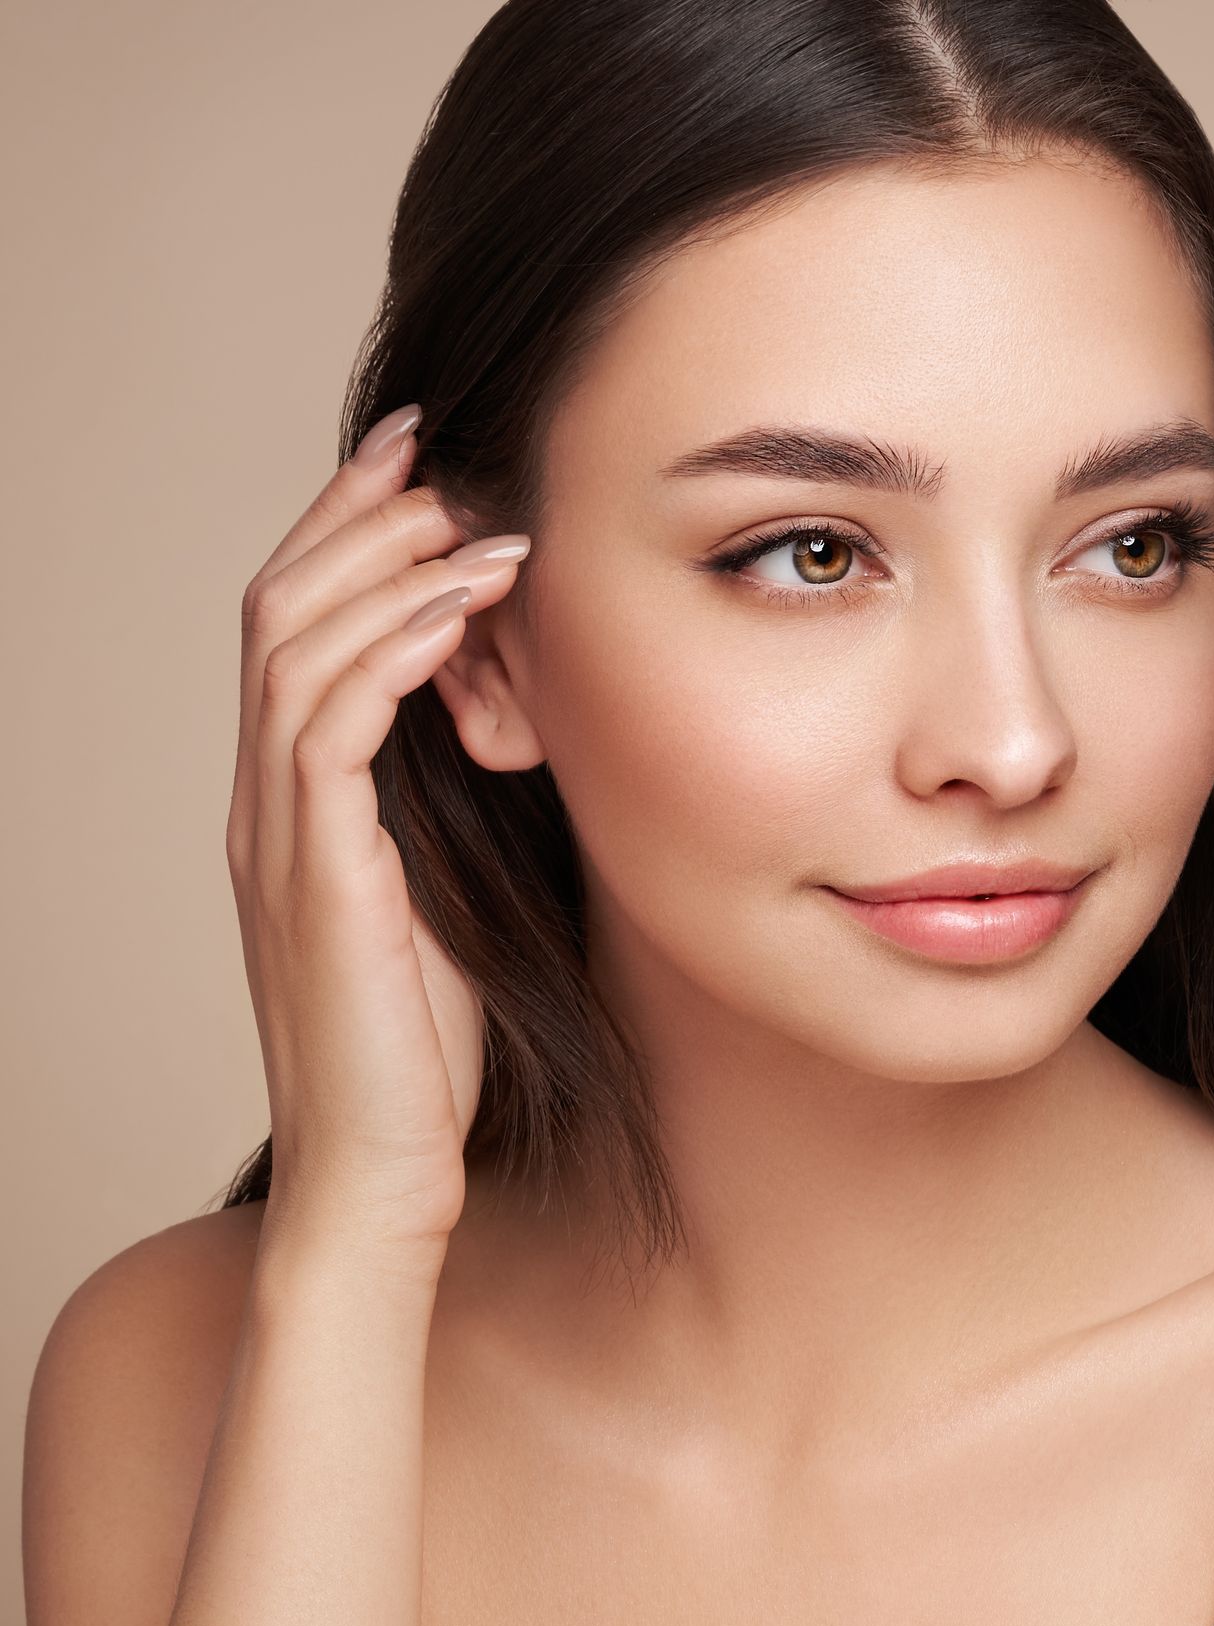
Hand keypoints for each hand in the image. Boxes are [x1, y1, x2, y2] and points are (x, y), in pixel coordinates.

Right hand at [226, 403, 527, 1254]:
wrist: (384, 1169)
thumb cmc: (429, 1046)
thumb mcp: (453, 895)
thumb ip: (456, 807)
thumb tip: (524, 718)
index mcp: (298, 805)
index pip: (302, 630)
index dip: (355, 539)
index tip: (430, 471)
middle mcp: (268, 803)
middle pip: (281, 605)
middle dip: (359, 516)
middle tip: (439, 446)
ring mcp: (277, 835)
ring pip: (294, 643)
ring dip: (385, 565)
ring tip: (473, 512)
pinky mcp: (312, 873)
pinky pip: (329, 721)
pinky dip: (392, 647)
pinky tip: (462, 606)